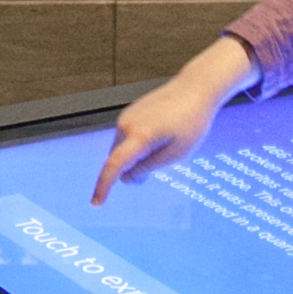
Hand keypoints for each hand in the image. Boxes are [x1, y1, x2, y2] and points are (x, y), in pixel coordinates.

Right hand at [94, 37, 259, 202]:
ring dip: (137, 157)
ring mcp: (127, 117)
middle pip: (119, 161)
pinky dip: (138, 146)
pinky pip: (127, 139)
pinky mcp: (130, 113)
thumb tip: (126, 179)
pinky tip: (160, 136)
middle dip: (132, 171)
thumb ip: (149, 168)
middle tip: (157, 170)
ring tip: (166, 144)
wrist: (195, 89)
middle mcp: (127, 125)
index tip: (97, 204)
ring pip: (123, 150)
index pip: (115, 166)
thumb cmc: (192, 121)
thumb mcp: (177, 153)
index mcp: (141, 135)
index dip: (104, 186)